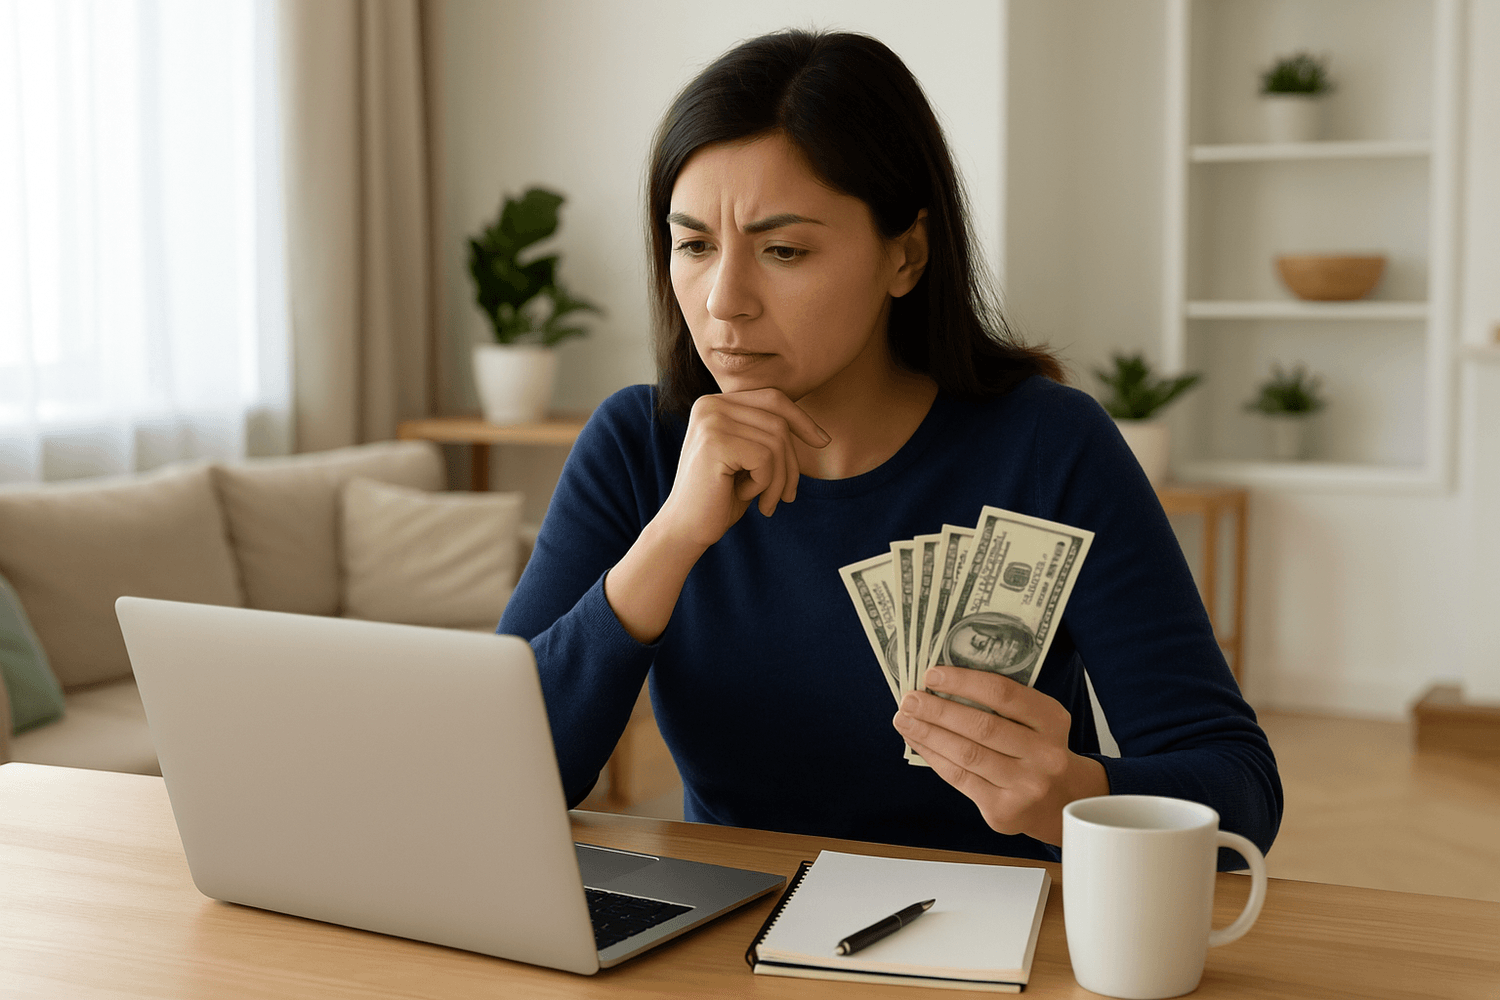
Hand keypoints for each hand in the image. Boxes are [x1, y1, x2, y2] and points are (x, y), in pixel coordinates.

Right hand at [658, 388, 829, 551]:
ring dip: (779, 479)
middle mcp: (710, 404)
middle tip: (786, 496)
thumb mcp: (749, 460)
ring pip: (776, 442)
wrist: (685, 529)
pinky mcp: (714, 441)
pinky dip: (764, 484)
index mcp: (715, 403)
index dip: (802, 419)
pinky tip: (745, 497)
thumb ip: (769, 436)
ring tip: (766, 502)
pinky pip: (765, 458)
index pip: (773, 399)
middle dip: (791, 462)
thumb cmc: (720, 497)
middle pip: (778, 421)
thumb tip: (816, 432)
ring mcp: (710, 420)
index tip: (823, 441)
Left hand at [892, 665, 1108, 846]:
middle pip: (981, 727)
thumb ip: (1003, 703)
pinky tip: (917, 742)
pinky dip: (934, 757)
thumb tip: (942, 684)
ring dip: (928, 734)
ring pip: (966, 754)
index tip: (932, 675)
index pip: (1003, 694)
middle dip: (938, 710)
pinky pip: (960, 778)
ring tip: (903, 719)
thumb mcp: (1038, 720)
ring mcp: (1025, 786)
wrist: (1064, 801)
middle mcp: (1044, 755)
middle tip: (909, 699)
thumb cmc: (1038, 749)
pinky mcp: (1004, 811)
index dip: (964, 682)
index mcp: (1052, 720)